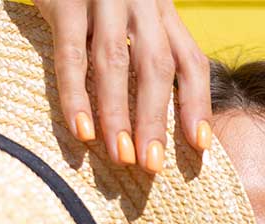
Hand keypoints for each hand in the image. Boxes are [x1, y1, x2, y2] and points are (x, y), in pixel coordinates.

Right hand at [33, 0, 212, 173]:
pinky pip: (70, 55)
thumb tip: (163, 116)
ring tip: (121, 156)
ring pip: (114, 64)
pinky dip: (75, 95)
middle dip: (155, 120)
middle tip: (152, 165)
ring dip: (118, 115)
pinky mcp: (64, 2)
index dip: (198, 104)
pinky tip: (82, 130)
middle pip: (155, 67)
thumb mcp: (138, 11)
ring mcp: (102, 0)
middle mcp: (141, 4)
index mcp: (163, 11)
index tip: (200, 145)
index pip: (189, 61)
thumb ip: (151, 49)